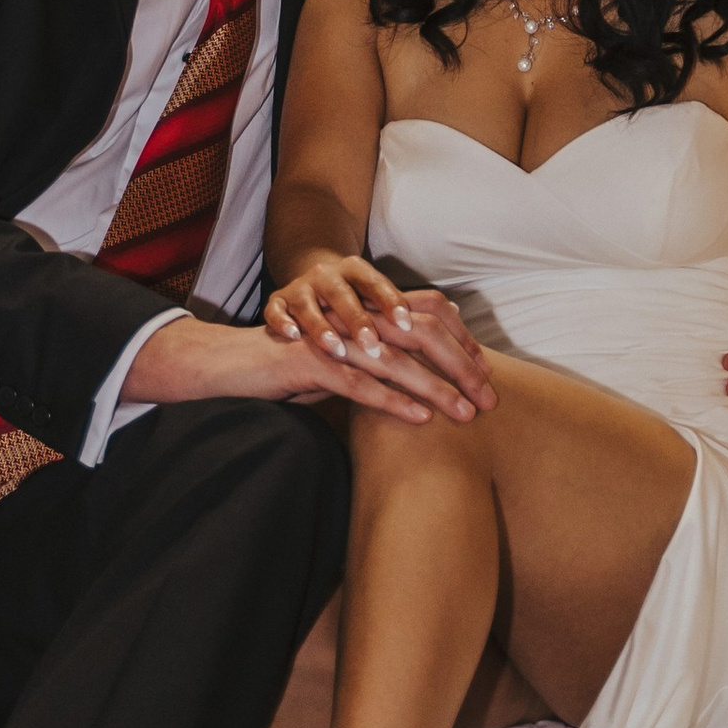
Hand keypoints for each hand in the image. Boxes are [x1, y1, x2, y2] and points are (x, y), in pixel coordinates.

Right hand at [268, 253, 496, 424]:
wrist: (239, 361)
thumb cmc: (300, 362)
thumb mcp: (349, 352)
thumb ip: (383, 351)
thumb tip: (427, 362)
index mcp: (368, 309)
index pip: (429, 310)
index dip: (461, 338)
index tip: (486, 371)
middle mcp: (355, 316)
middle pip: (421, 332)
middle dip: (460, 366)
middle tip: (488, 399)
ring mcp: (333, 339)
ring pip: (396, 361)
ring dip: (435, 388)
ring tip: (464, 413)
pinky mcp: (311, 364)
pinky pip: (358, 384)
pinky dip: (392, 401)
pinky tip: (419, 418)